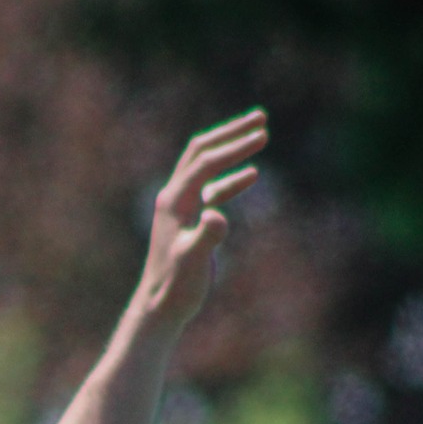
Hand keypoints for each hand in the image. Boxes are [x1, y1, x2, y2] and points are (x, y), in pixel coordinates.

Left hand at [136, 109, 268, 327]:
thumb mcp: (194, 261)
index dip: (233, 148)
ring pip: (206, 167)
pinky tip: (252, 176)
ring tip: (260, 134)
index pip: (205, 163)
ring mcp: (181, 207)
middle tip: (261, 118)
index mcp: (175, 201)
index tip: (262, 135)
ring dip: (231, 150)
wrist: (160, 305)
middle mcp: (174, 198)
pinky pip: (212, 189)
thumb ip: (207, 237)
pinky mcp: (189, 220)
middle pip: (201, 153)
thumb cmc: (176, 286)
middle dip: (230, 134)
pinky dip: (231, 179)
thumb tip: (217, 215)